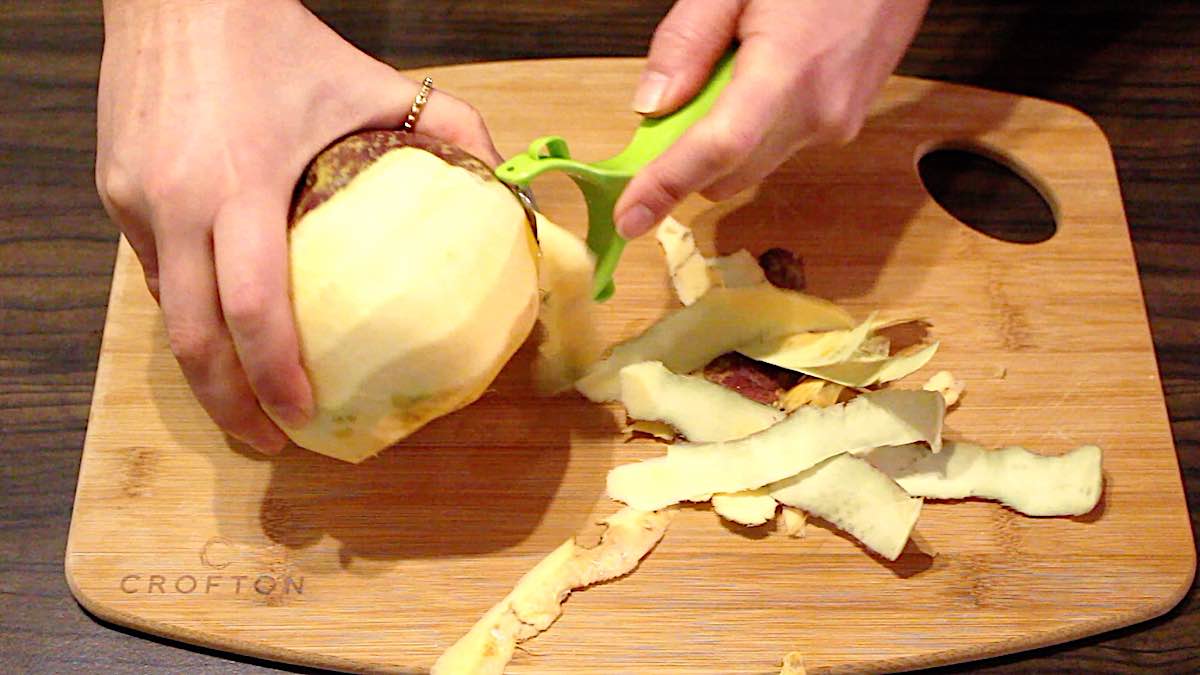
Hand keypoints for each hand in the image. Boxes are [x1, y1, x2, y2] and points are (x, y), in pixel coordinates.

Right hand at [96, 0, 498, 452]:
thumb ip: (451, 133)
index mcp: (241, 186)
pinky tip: (222, 320)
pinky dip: (189, 306)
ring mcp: (134, 201)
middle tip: (269, 440)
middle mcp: (176, 204)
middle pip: (192, 339)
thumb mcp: (375, 82)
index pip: (254, 309)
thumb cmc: (279, 39)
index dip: (274, 377)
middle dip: (228, 404)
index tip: (301, 417)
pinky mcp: (112, 191)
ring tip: (243, 397)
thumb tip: (504, 187)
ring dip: (205, 363)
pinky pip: (151, 269)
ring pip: (167, 311)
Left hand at [615, 0, 928, 237]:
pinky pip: (781, 145)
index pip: (716, 150)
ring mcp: (838, 124)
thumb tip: (652, 106)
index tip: (631, 219)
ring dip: (722, 143)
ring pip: (754, 165)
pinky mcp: (847, 122)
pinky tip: (760, 74)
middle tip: (664, 117)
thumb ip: (688, 41)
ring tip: (727, 73)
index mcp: (787, 73)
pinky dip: (753, 129)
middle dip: (687, 163)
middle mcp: (819, 115)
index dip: (667, 187)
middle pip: (729, 175)